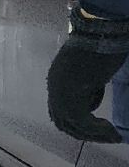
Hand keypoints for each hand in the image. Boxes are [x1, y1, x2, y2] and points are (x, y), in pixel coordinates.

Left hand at [46, 8, 128, 143]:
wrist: (102, 30)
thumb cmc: (103, 43)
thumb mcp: (94, 71)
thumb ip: (90, 87)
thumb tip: (91, 104)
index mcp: (58, 79)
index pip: (61, 109)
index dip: (78, 122)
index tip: (98, 127)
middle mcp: (55, 87)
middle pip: (63, 120)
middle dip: (84, 132)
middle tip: (106, 136)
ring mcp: (60, 92)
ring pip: (72, 124)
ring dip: (92, 134)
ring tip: (112, 136)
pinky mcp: (71, 96)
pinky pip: (82, 121)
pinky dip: (96, 129)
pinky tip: (111, 130)